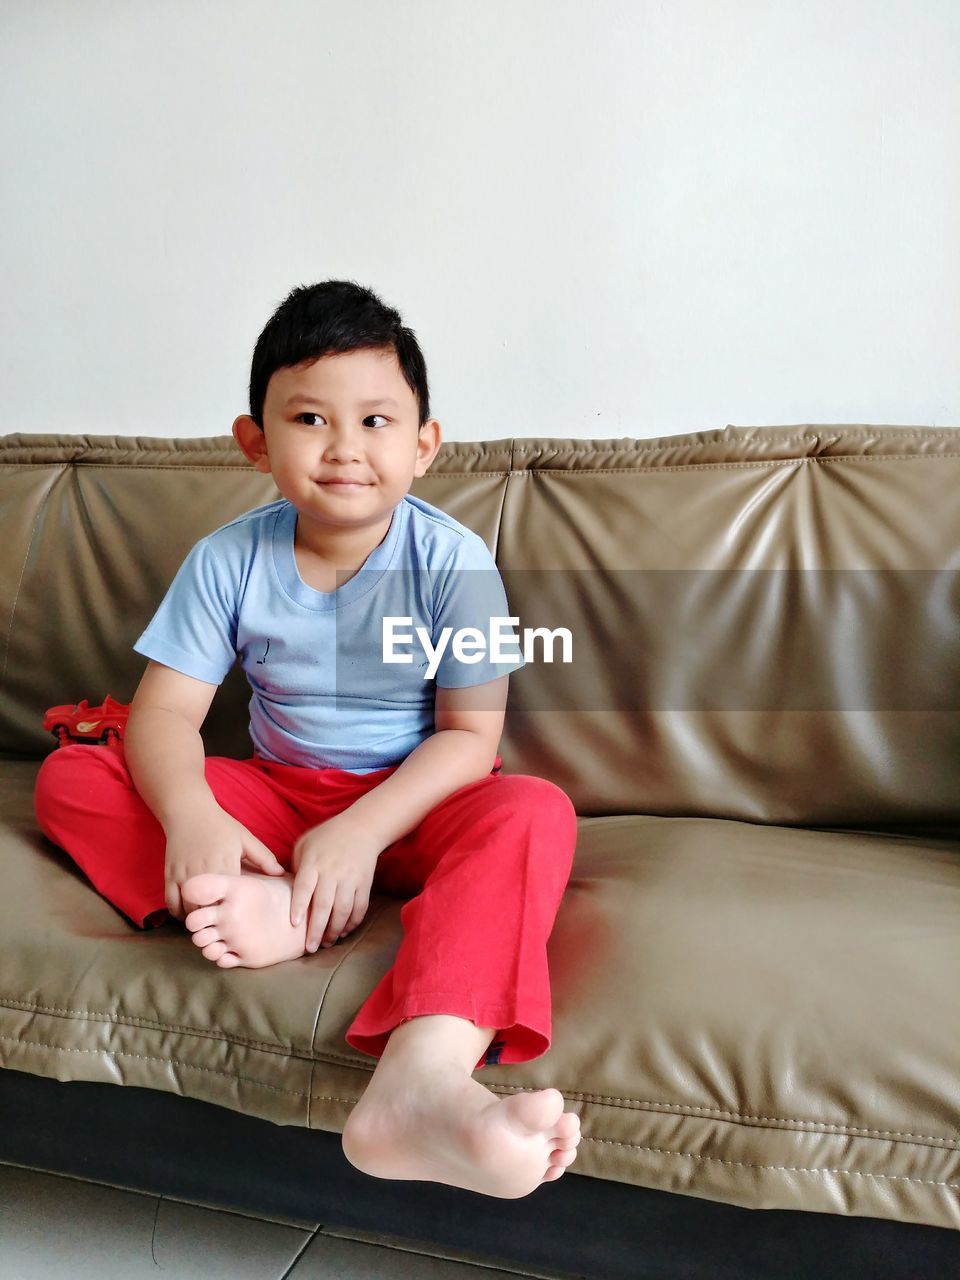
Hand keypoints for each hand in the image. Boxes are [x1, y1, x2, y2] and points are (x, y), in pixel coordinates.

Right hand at [163, 803, 284, 920]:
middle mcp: (203, 872)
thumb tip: (281, 874)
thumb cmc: (221, 825)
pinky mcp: (169, 875)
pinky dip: (180, 912)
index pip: (230, 899)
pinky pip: (172, 903)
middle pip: (209, 908)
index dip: (235, 912)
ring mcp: (184, 875)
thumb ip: (264, 857)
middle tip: (224, 923)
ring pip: (189, 909)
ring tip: (210, 919)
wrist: (189, 811)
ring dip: (199, 917)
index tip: (241, 917)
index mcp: (226, 864)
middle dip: (216, 918)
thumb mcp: (245, 838)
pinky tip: (191, 911)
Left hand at [290, 815, 381, 952]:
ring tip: (326, 943)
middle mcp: (332, 872)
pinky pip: (360, 907)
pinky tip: (344, 932)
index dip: (298, 906)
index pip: (304, 887)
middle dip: (316, 929)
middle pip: (324, 904)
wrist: (362, 827)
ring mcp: (350, 878)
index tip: (293, 925)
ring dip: (335, 930)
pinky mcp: (365, 883)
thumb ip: (295, 867)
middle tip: (309, 948)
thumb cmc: (327, 836)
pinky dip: (353, 922)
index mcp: (314, 862)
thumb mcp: (305, 844)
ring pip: (343, 909)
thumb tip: (286, 891)